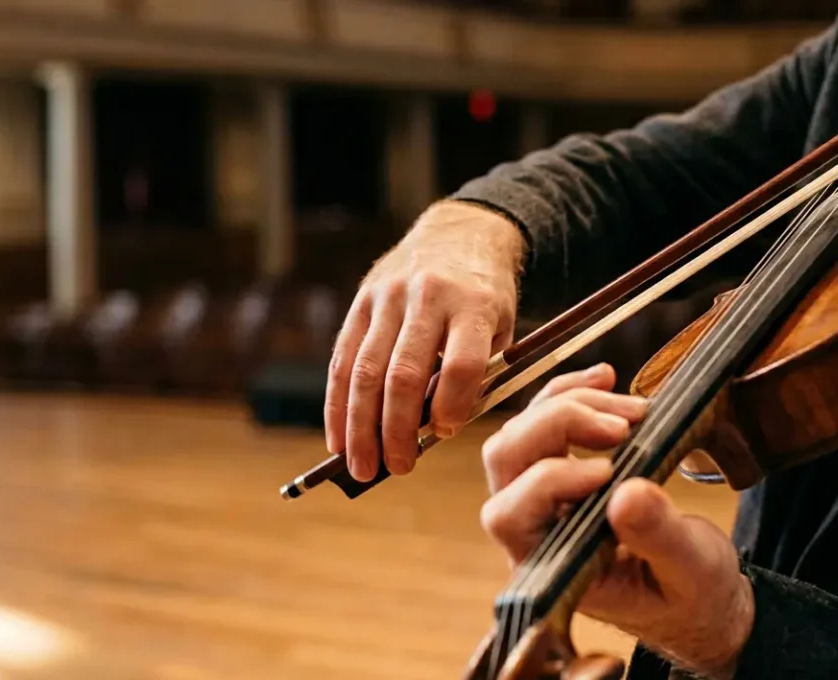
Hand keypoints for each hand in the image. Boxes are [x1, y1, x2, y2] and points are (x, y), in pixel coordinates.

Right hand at [327, 200, 525, 481]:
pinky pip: (342, 359)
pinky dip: (337, 405)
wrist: (460, 233)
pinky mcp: (361, 302)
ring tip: (362, 467)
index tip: (445, 434)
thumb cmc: (484, 297)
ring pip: (365, 371)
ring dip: (360, 427)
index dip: (452, 405)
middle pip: (404, 373)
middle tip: (398, 469)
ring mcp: (388, 297)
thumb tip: (435, 432)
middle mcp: (427, 297)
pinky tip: (337, 438)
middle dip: (396, 430)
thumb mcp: (500, 327)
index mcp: (473, 304)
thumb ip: (475, 375)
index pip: (461, 363)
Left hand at [479, 364, 753, 677]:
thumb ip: (657, 537)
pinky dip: (573, 392)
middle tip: (623, 425)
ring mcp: (540, 494)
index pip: (511, 515)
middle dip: (559, 424)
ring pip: (521, 430)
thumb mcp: (689, 571)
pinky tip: (608, 377)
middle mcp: (532, 528)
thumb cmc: (688, 594)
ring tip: (635, 409)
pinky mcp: (561, 467)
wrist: (696, 589)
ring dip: (572, 403)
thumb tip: (626, 493)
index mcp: (549, 566)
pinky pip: (546, 417)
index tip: (612, 470)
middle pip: (505, 459)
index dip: (549, 481)